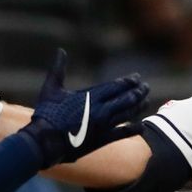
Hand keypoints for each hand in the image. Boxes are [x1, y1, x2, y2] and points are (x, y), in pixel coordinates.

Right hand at [20, 50, 147, 165]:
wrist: (45, 141)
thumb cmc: (47, 114)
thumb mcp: (51, 88)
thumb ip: (58, 69)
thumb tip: (61, 50)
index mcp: (90, 96)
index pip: (117, 86)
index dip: (129, 82)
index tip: (137, 78)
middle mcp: (101, 110)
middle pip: (127, 98)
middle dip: (138, 92)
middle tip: (146, 88)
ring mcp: (103, 126)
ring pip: (128, 114)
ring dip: (139, 106)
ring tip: (146, 101)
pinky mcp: (102, 140)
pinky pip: (123, 133)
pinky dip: (134, 129)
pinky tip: (142, 126)